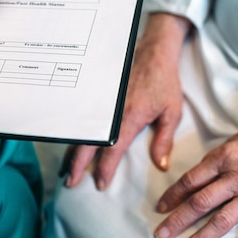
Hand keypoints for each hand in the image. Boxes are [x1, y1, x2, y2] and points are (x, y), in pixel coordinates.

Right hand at [62, 13, 190, 189]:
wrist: (153, 52)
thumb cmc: (163, 82)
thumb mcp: (171, 112)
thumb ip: (164, 140)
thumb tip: (161, 165)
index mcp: (129, 117)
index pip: (113, 149)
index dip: (105, 168)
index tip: (100, 184)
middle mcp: (112, 111)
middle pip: (89, 143)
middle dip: (78, 165)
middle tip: (71, 183)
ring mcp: (102, 103)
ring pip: (82, 132)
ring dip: (73, 152)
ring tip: (66, 170)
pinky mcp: (99, 97)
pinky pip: (83, 120)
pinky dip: (76, 136)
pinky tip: (72, 147)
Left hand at [154, 124, 237, 237]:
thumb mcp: (236, 141)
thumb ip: (216, 160)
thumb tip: (197, 177)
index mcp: (224, 158)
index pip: (191, 180)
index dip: (173, 195)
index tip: (160, 208)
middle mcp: (236, 178)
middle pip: (200, 203)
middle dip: (177, 221)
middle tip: (160, 235)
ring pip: (221, 222)